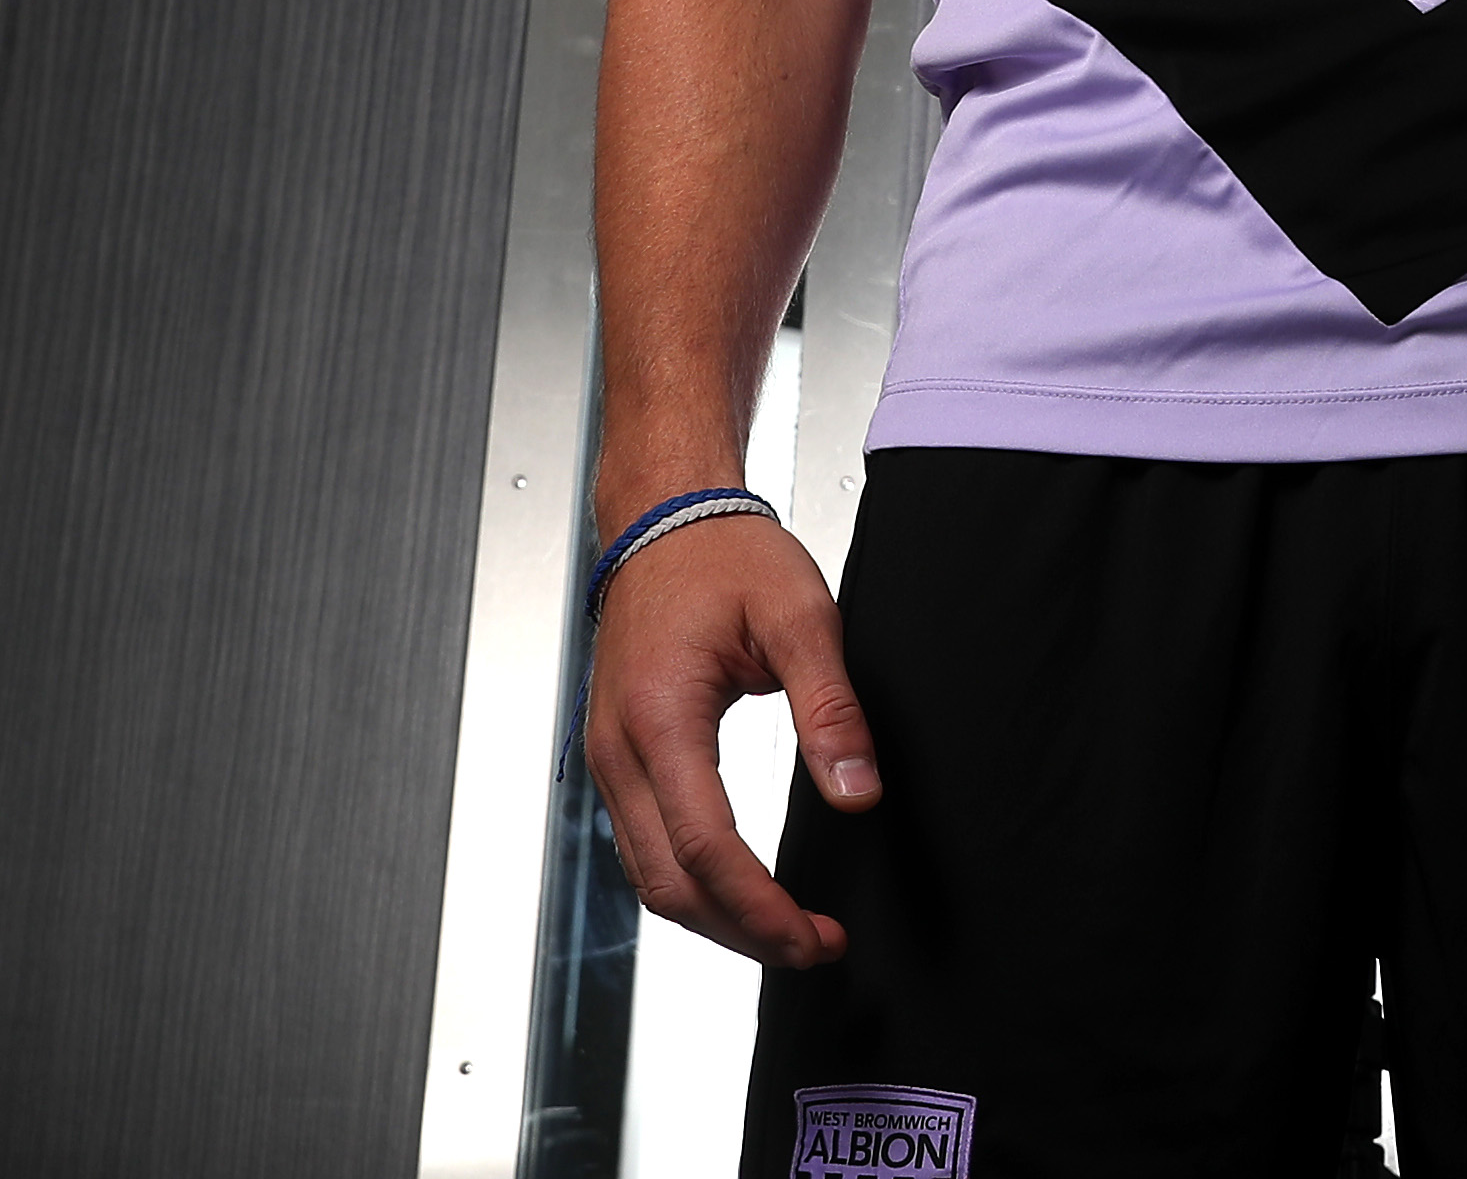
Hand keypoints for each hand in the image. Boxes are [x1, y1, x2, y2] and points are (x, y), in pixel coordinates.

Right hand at [579, 515, 884, 968]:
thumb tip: (858, 792)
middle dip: (744, 933)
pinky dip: (692, 885)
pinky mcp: (616, 761)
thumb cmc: (721, 555)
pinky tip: (741, 891)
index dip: (762, 908)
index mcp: (660, 719)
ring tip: (789, 931)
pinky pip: (644, 848)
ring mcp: (609, 760)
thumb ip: (831, 710)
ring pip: (650, 878)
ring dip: (717, 919)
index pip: (705, 849)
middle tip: (816, 947)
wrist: (663, 518)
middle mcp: (619, 752)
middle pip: (669, 885)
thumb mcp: (800, 616)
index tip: (816, 935)